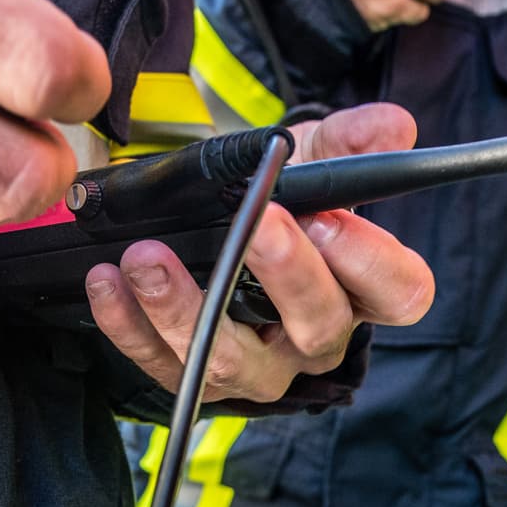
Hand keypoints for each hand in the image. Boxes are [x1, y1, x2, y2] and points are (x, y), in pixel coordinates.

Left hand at [84, 104, 434, 401]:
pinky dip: (129, 324)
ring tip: (147, 257)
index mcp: (361, 289)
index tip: (327, 218)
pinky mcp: (195, 380)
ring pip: (232, 360)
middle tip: (255, 224)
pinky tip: (107, 282)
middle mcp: (315, 338)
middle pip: (319, 325)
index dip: (369, 262)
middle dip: (286, 274)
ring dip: (186, 307)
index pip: (399, 293)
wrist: (212, 230)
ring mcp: (256, 369)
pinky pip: (162, 364)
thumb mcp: (312, 161)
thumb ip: (350, 142)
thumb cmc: (276, 203)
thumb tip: (392, 126)